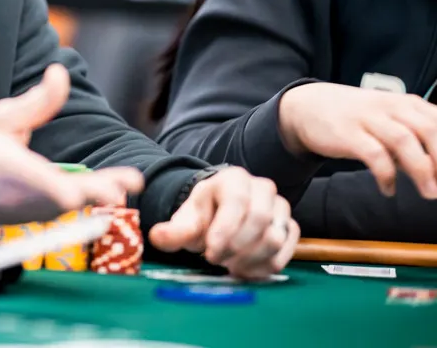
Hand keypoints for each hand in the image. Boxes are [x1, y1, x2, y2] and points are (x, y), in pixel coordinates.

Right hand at [0, 64, 144, 229]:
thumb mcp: (2, 118)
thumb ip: (37, 101)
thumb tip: (59, 72)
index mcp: (15, 170)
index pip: (51, 186)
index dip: (77, 190)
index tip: (103, 192)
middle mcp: (27, 196)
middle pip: (70, 198)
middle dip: (100, 189)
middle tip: (130, 183)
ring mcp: (34, 212)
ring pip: (73, 206)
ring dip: (97, 194)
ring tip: (124, 184)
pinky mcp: (39, 218)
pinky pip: (67, 209)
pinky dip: (84, 198)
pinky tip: (103, 189)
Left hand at [149, 166, 298, 279]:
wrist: (220, 217)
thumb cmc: (203, 216)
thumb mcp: (185, 221)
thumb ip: (173, 231)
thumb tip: (157, 237)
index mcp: (233, 179)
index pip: (237, 202)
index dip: (225, 231)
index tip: (210, 252)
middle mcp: (262, 188)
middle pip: (260, 220)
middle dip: (236, 247)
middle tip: (216, 260)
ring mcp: (280, 207)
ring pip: (275, 238)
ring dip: (251, 259)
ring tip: (229, 265)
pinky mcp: (290, 227)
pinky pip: (287, 250)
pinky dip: (266, 266)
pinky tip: (246, 270)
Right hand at [280, 82, 436, 197]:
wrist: (306, 106)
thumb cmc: (356, 117)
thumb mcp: (390, 119)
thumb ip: (415, 138)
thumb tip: (436, 168)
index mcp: (407, 103)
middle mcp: (390, 106)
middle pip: (428, 129)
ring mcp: (367, 118)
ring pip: (404, 141)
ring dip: (421, 170)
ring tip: (429, 193)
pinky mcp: (347, 133)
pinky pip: (374, 155)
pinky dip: (386, 176)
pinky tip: (388, 189)